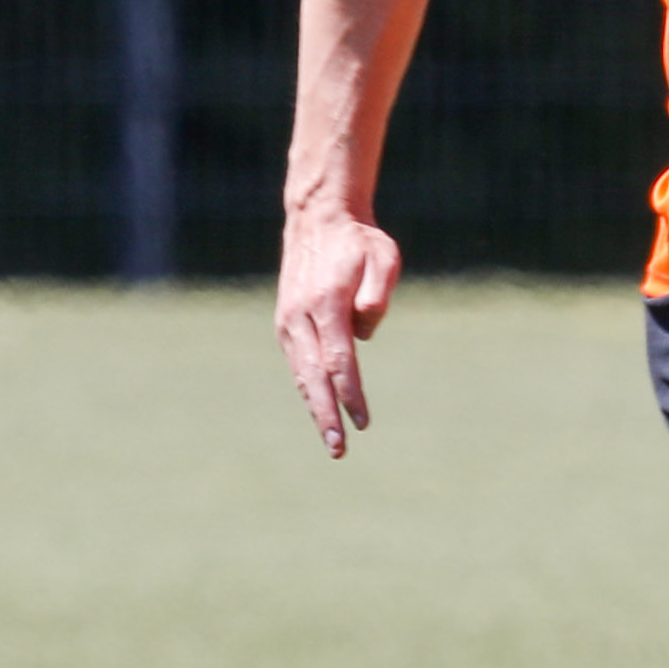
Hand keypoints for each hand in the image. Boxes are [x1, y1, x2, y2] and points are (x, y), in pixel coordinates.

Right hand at [275, 198, 402, 456]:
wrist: (319, 218)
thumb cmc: (359, 241)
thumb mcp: (383, 256)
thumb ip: (378, 291)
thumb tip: (365, 331)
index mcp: (325, 303)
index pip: (339, 360)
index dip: (351, 393)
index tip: (363, 421)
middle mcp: (300, 316)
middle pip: (314, 376)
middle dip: (327, 414)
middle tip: (339, 448)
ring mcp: (288, 321)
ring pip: (301, 374)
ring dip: (315, 408)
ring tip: (332, 440)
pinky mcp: (286, 323)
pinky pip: (297, 363)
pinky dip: (308, 388)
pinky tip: (321, 409)